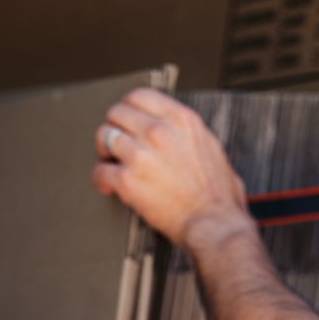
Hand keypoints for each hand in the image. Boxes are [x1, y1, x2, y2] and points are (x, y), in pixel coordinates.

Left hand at [91, 87, 252, 248]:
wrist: (215, 224)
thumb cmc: (219, 196)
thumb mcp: (212, 149)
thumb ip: (190, 135)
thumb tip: (181, 135)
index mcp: (181, 120)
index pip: (140, 95)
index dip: (128, 107)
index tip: (127, 118)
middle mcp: (159, 132)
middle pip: (117, 113)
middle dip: (114, 127)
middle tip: (116, 142)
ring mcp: (141, 155)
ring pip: (104, 136)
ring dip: (104, 151)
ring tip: (111, 162)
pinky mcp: (128, 181)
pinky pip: (99, 172)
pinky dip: (101, 180)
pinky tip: (109, 186)